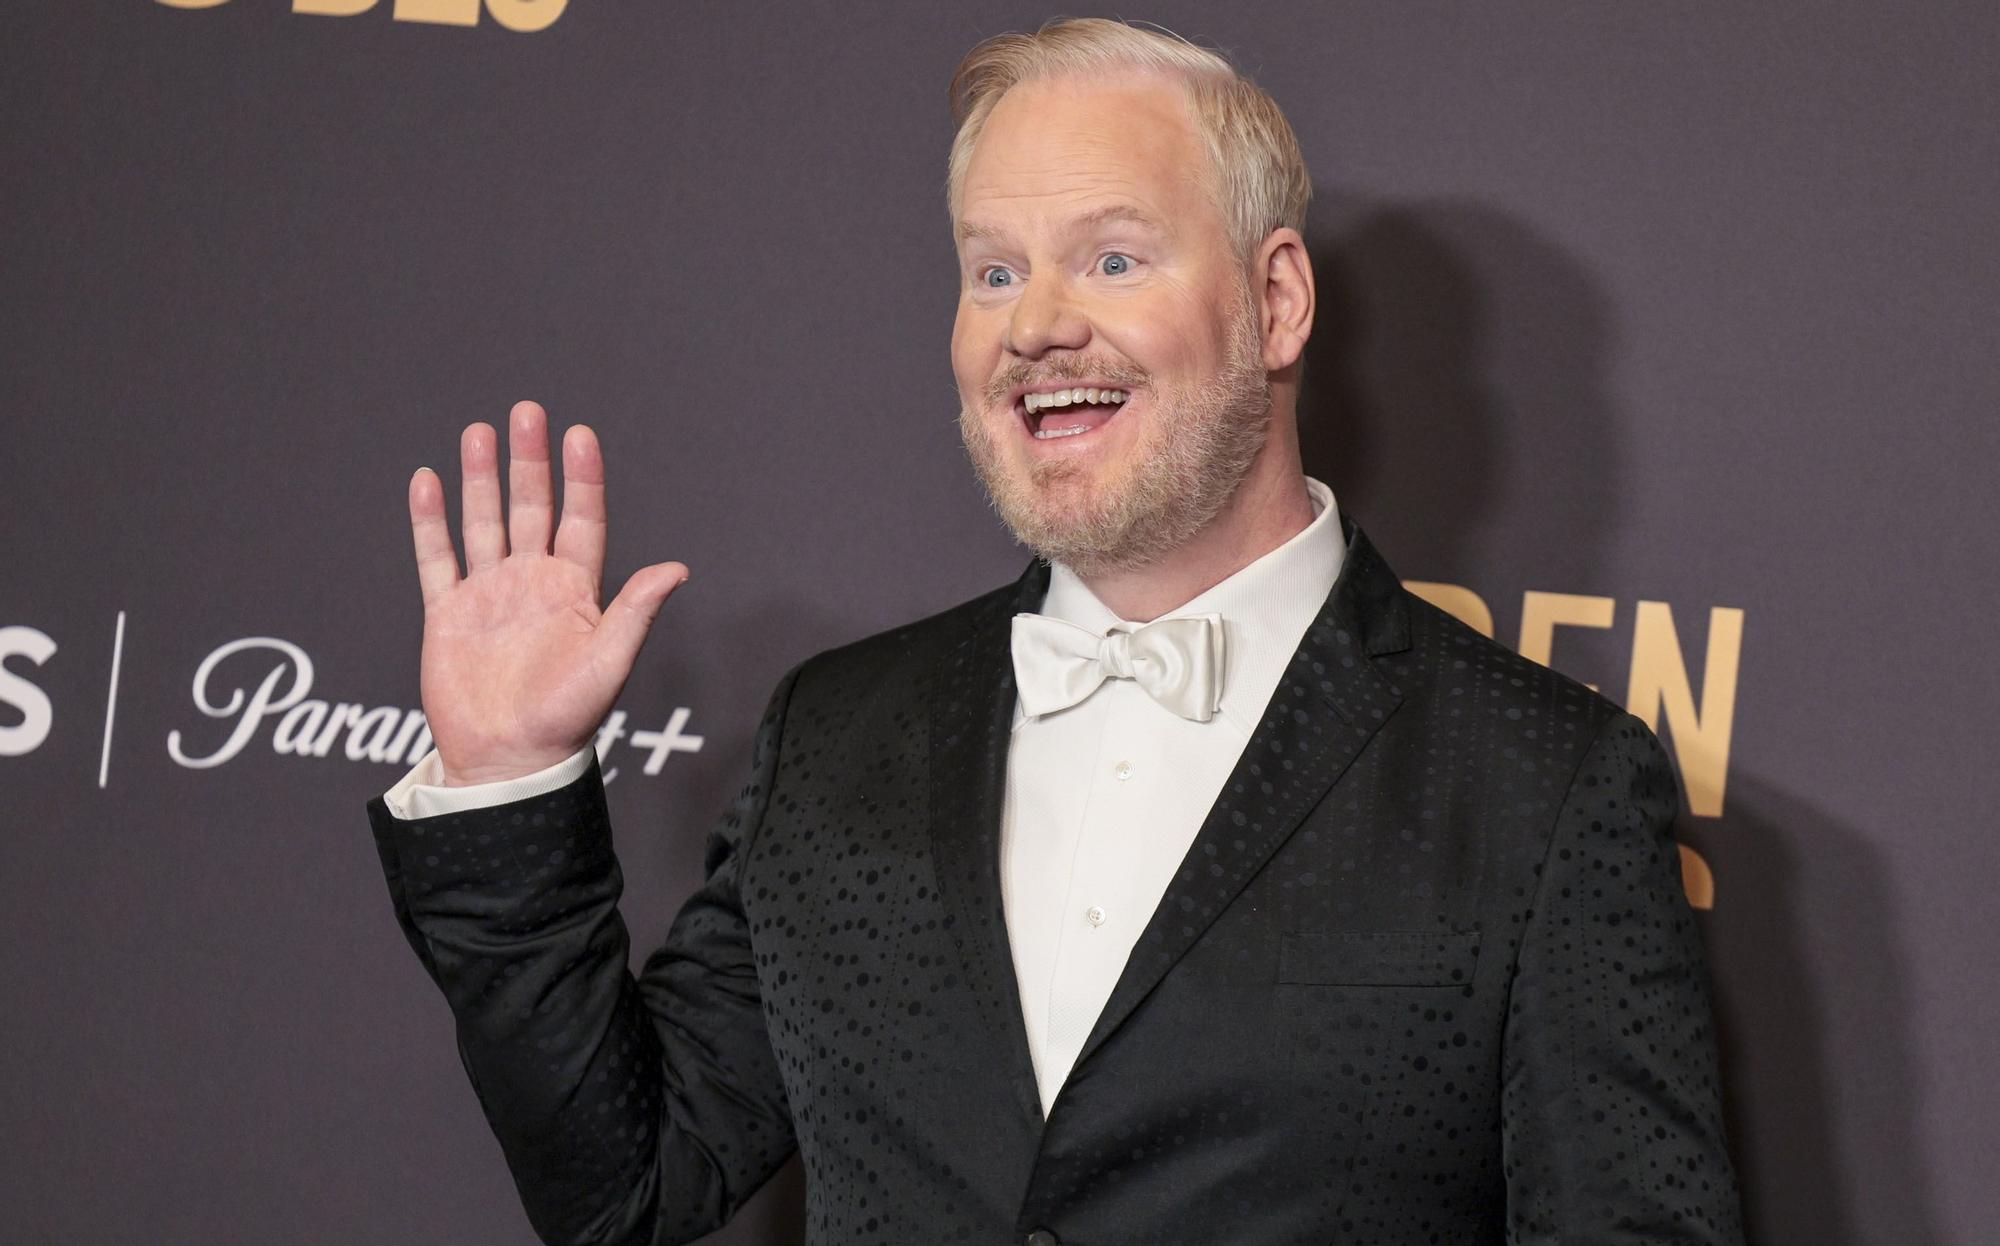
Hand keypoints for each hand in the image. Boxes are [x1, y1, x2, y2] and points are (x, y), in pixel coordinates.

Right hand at [406, 401, 689, 786]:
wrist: (507, 762)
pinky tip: (428, 482)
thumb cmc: (565, 721)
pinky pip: (438, 558)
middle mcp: (533, 584)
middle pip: (532, 507)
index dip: (582, 478)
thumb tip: (677, 570)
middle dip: (529, 460)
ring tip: (479, 432)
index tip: (580, 434)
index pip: (582, 519)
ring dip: (480, 478)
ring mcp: (490, 595)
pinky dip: (430, 521)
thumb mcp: (607, 665)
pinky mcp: (449, 614)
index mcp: (576, 592)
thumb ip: (635, 613)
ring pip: (484, 521)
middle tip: (526, 411)